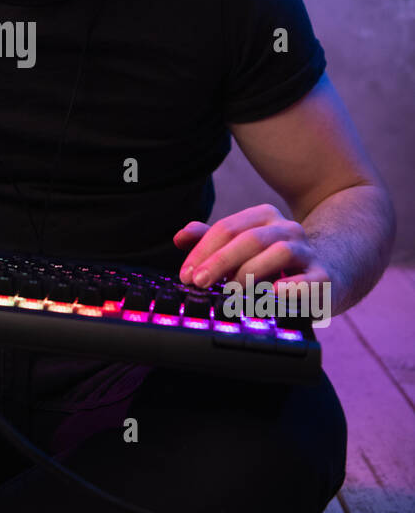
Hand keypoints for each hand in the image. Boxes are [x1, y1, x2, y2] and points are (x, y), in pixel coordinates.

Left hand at [173, 203, 334, 299]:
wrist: (332, 272)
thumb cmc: (276, 264)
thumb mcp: (243, 249)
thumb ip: (211, 241)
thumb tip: (180, 237)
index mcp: (264, 218)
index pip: (228, 228)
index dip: (203, 251)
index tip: (186, 275)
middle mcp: (287, 230)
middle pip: (250, 238)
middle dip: (220, 260)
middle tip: (199, 282)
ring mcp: (309, 252)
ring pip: (280, 252)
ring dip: (251, 271)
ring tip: (230, 290)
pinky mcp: (325, 278)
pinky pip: (310, 280)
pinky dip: (291, 287)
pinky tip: (272, 293)